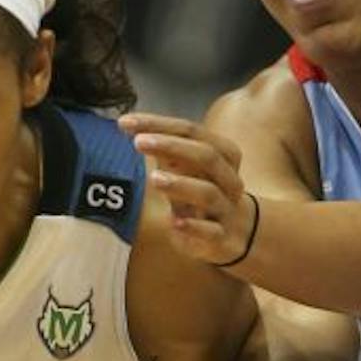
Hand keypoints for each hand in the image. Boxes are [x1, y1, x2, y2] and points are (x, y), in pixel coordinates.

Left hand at [122, 112, 256, 266]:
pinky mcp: (221, 237)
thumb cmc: (200, 191)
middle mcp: (228, 178)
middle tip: (139, 142)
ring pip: (208, 192)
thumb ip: (163, 149)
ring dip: (180, 184)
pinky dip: (194, 226)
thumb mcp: (185, 167)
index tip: (126, 122)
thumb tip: (129, 124)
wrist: (234, 232)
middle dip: (171, 146)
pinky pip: (211, 231)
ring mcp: (226, 208)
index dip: (159, 125)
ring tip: (154, 179)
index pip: (192, 131)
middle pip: (206, 156)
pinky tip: (175, 222)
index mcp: (223, 154)